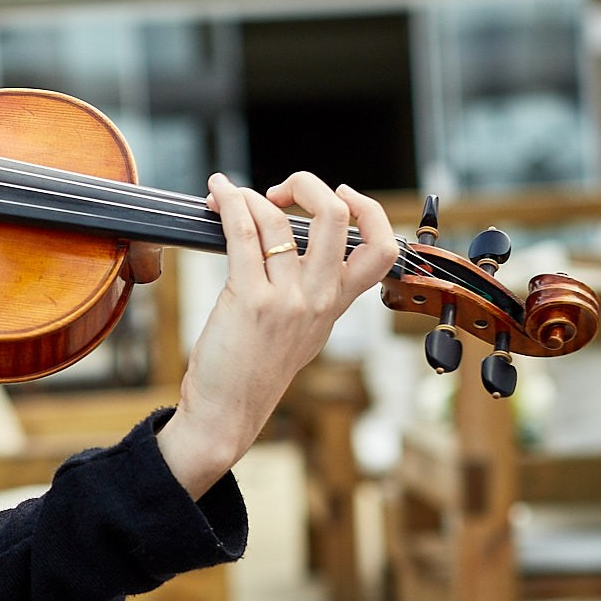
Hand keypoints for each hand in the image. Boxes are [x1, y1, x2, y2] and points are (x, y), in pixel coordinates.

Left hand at [157, 171, 398, 496]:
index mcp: (336, 306)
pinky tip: (218, 194)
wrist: (227, 415)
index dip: (370, 210)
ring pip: (278, 221)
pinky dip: (230, 204)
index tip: (342, 194)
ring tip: (228, 197)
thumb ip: (308, 294)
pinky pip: (243, 234)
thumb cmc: (252, 372)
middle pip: (337, 219)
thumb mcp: (300, 334)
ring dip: (249, 196)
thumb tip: (290, 244)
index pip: (382, 249)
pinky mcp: (249, 300)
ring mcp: (287, 300)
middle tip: (281, 190)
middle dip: (309, 185)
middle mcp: (318, 300)